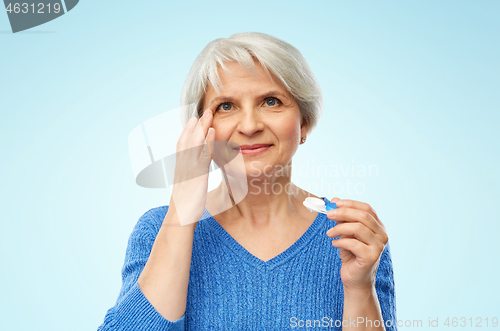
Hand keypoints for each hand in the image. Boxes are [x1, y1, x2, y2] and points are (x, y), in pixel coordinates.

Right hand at [170, 108, 214, 225]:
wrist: (180, 219)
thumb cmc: (185, 208)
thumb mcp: (188, 189)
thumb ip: (191, 180)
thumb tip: (194, 178)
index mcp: (181, 168)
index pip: (183, 144)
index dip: (188, 131)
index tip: (194, 119)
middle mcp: (183, 165)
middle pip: (188, 139)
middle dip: (196, 124)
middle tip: (205, 110)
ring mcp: (189, 168)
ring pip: (195, 142)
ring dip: (202, 127)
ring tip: (209, 113)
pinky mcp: (197, 174)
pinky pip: (203, 154)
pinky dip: (208, 141)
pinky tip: (213, 132)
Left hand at [326, 198, 388, 291]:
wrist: (355, 279)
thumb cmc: (351, 255)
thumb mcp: (346, 233)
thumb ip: (343, 218)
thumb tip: (334, 200)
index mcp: (378, 227)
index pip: (367, 208)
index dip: (350, 203)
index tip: (335, 203)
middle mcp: (382, 235)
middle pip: (363, 216)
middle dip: (343, 213)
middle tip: (328, 215)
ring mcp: (378, 246)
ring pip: (358, 228)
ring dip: (339, 228)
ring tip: (329, 233)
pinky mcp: (371, 257)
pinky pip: (353, 243)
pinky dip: (341, 241)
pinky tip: (334, 244)